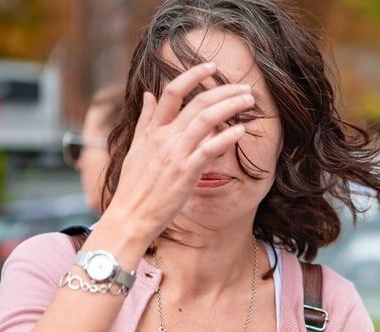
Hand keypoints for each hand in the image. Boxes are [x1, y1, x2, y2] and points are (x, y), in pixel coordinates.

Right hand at [104, 61, 254, 243]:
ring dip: (231, 106)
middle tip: (245, 87)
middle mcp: (164, 138)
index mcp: (153, 130)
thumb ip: (145, 121)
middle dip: (224, 90)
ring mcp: (176, 155)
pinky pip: (208, 149)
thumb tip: (149, 95)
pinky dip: (226, 137)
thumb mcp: (136, 148)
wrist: (131, 216)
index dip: (192, 74)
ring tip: (249, 101)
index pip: (171, 91)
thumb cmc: (134, 187)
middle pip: (197, 102)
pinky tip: (241, 130)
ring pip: (206, 120)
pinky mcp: (186, 174)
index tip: (211, 67)